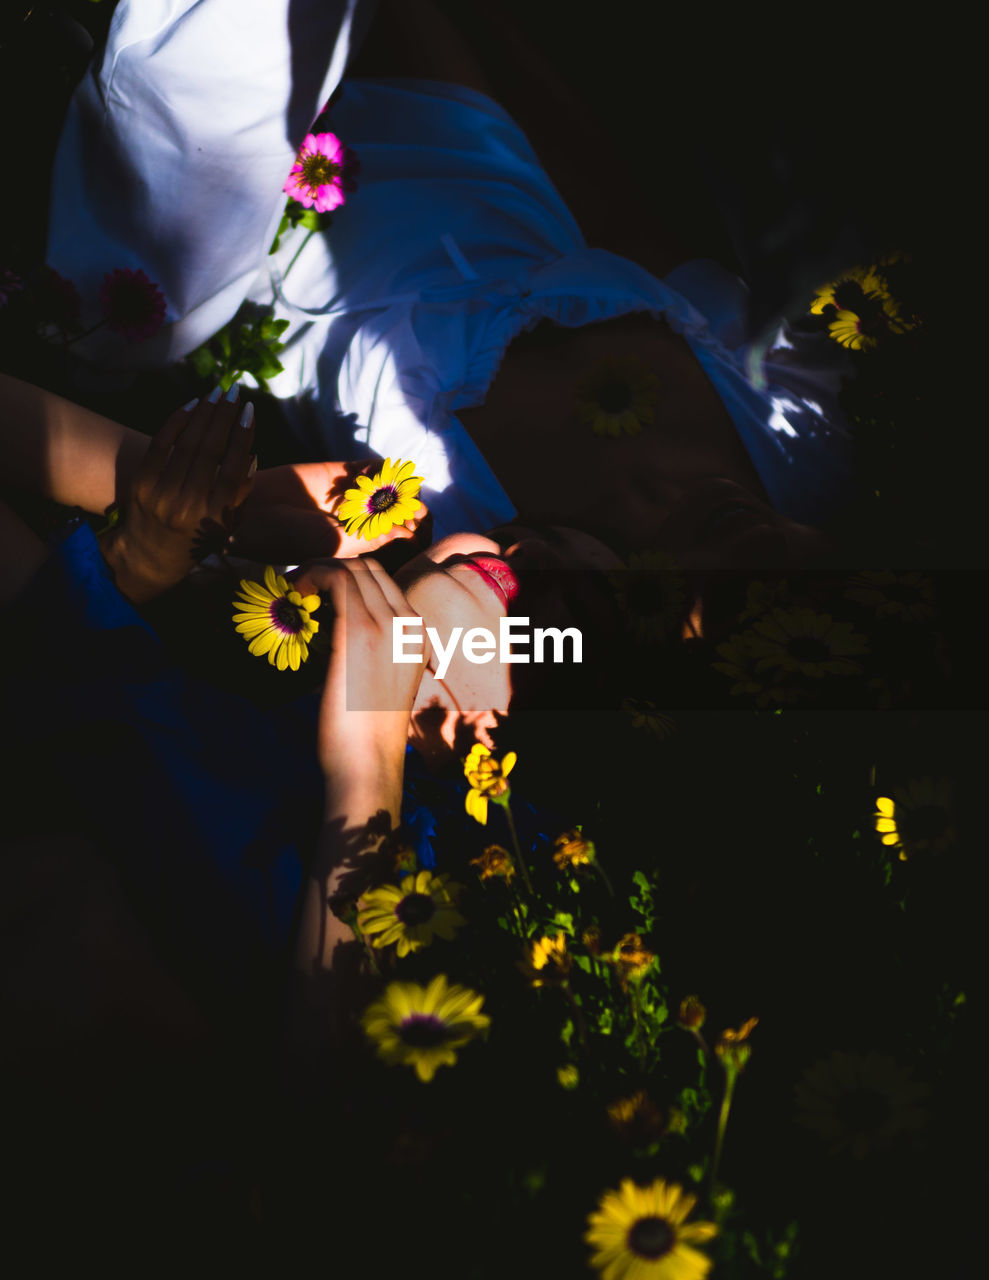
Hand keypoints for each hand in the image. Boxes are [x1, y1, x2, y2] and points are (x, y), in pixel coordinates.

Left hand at [101, 390, 254, 601]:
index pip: (233, 468)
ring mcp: (162, 493)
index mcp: (215, 517)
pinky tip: (191, 405)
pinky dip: (176, 421)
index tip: (250, 411)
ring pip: (187, 443)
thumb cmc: (197, 538)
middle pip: (210, 450)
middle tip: (235, 391)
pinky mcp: (141, 483)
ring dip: (204, 413)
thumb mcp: (227, 524)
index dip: (243, 436)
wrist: (150, 556)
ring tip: (217, 393)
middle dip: (224, 415)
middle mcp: (188, 505)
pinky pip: (160, 444)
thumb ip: (241, 493)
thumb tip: (252, 453)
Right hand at [232, 460, 429, 561]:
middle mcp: (360, 523)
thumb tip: (411, 533)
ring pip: (394, 490)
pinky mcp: (341, 473)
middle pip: (405, 515)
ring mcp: (353, 497)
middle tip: (411, 512)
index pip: (402, 544)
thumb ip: (371, 538)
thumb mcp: (333, 546)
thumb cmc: (287, 540)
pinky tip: (376, 475)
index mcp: (361, 549)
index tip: (414, 533)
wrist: (249, 510)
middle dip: (414, 512)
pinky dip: (384, 468)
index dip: (414, 537)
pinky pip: (375, 468)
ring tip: (394, 493)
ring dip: (401, 489)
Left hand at [296, 559, 429, 783]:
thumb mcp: (382, 679)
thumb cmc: (367, 732)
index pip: (383, 581)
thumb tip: (334, 623)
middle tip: (301, 586)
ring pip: (351, 570)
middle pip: (367, 568)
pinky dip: (312, 579)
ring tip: (296, 591)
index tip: (317, 590)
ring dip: (317, 572)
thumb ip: (371, 647)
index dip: (345, 576)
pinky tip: (296, 597)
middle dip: (329, 568)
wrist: (369, 765)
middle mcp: (408, 623)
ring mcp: (387, 626)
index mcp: (418, 633)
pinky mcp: (358, 634)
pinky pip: (336, 582)